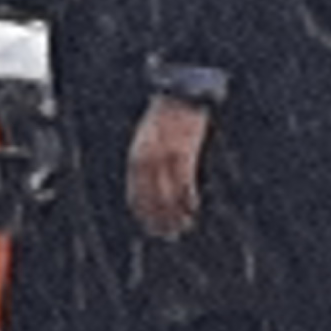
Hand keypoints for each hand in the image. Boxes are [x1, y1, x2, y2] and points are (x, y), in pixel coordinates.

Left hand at [129, 92, 214, 238]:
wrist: (180, 95)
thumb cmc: (165, 119)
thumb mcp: (147, 140)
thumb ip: (145, 163)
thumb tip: (149, 189)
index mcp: (136, 158)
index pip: (136, 196)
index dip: (143, 215)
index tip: (151, 228)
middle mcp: (148, 161)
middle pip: (152, 200)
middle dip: (160, 220)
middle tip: (168, 234)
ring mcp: (166, 158)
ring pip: (170, 196)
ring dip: (177, 215)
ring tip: (183, 227)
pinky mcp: (184, 154)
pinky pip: (186, 185)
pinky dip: (189, 201)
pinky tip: (194, 210)